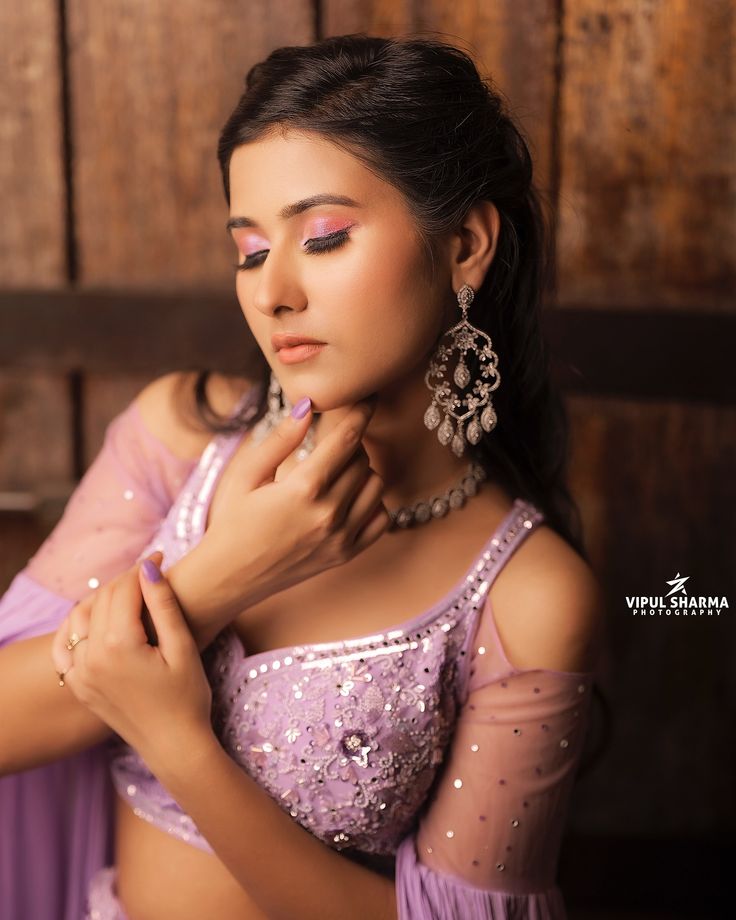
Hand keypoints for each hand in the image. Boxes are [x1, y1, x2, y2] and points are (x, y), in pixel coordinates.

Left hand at [51, 551, 214, 771]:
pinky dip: (75, 626)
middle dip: (124, 581)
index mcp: (118, 646)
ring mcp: (79, 674)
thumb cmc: (188, 696)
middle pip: (101, 600)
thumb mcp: (183, 647)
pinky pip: (64, 645)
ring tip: (129, 594)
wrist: (174, 745)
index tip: (161, 557)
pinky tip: (93, 619)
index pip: (123, 590)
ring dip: (101, 599)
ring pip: (79, 617)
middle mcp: (90, 658)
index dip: (142, 569)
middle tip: (149, 572)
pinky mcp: (78, 685)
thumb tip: (148, 567)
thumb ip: (163, 605)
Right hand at [188, 396, 389, 627]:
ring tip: (335, 472)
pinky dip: (371, 502)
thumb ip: (280, 439)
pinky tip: (348, 498)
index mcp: (303, 488)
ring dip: (362, 472)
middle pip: (362, 460)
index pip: (347, 439)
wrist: (229, 576)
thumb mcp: (247, 475)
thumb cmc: (232, 521)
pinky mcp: (346, 554)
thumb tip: (307, 406)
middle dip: (350, 445)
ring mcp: (341, 537)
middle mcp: (329, 513)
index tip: (368, 399)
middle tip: (330, 444)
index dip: (361, 413)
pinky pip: (381, 518)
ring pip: (376, 486)